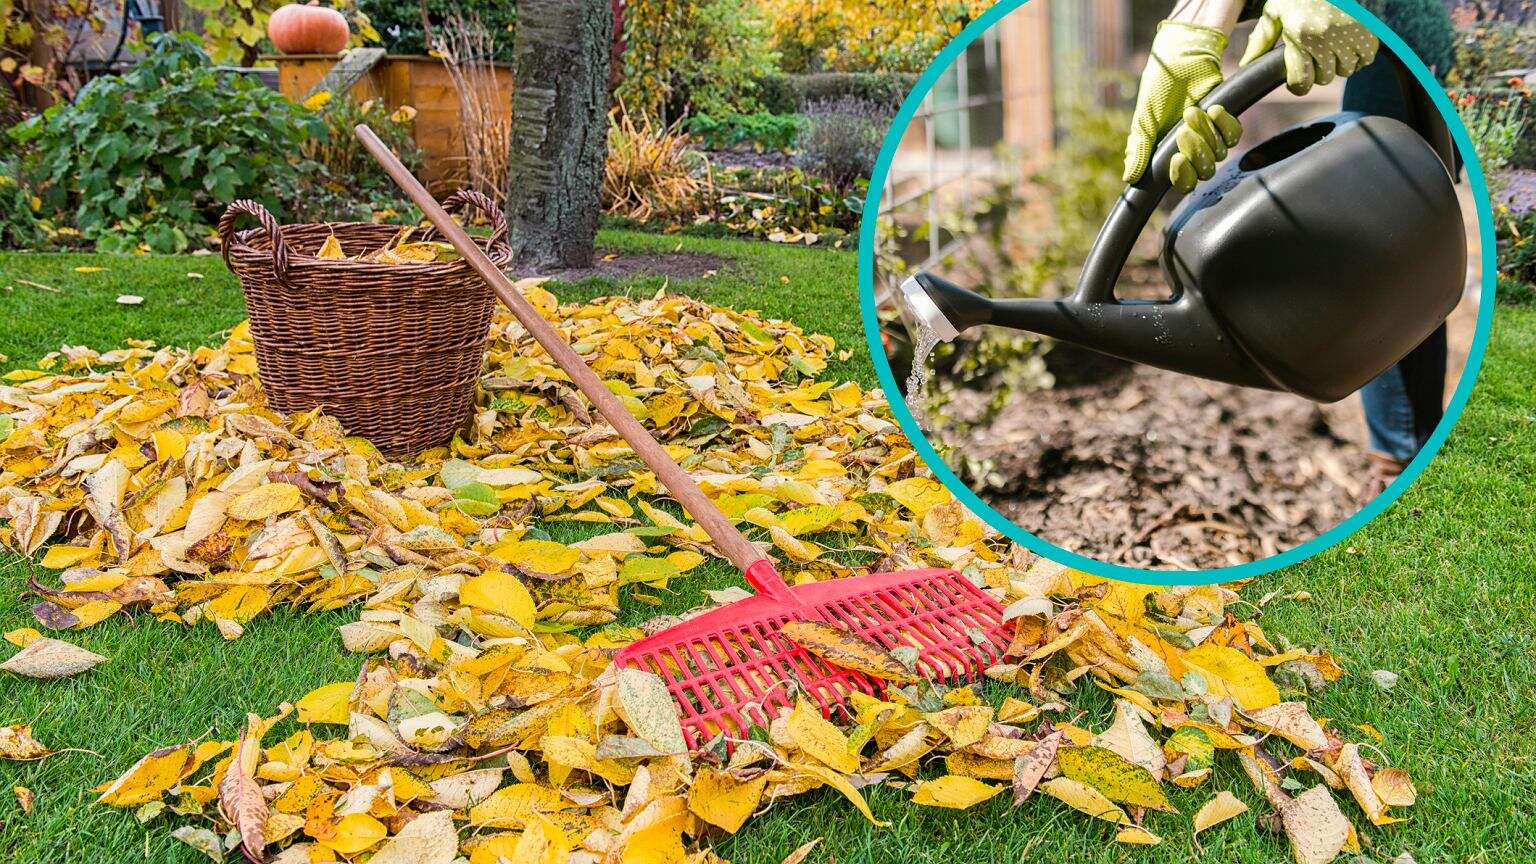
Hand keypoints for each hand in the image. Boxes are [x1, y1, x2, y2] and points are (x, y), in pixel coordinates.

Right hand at [1124, 20, 1243, 192]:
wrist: (1179, 58)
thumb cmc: (1158, 88)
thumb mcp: (1144, 119)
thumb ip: (1139, 148)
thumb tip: (1130, 177)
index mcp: (1170, 154)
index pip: (1183, 182)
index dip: (1182, 176)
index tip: (1175, 157)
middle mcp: (1192, 150)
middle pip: (1204, 172)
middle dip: (1196, 151)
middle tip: (1183, 128)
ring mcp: (1210, 136)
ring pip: (1220, 153)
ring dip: (1207, 133)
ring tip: (1192, 111)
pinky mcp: (1225, 121)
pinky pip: (1234, 135)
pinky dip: (1224, 124)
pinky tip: (1213, 109)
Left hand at [1240, 0, 1379, 94]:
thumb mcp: (1273, 13)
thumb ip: (1261, 40)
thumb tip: (1246, 64)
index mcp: (1299, 36)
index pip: (1301, 81)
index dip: (1298, 86)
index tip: (1297, 80)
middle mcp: (1324, 37)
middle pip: (1324, 78)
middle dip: (1317, 73)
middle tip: (1313, 58)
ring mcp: (1347, 32)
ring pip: (1346, 70)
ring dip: (1338, 65)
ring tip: (1330, 51)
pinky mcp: (1366, 27)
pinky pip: (1367, 57)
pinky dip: (1359, 57)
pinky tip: (1348, 48)